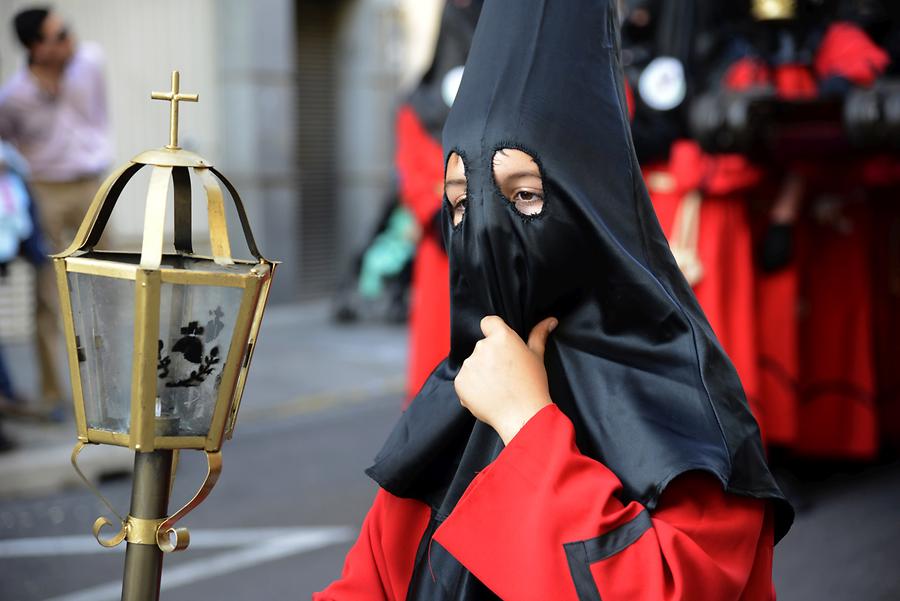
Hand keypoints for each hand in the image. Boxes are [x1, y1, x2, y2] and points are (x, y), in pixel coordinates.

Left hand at [454, 315, 557, 443]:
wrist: (522, 416)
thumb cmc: (533, 386)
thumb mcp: (537, 357)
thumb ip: (539, 335)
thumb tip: (550, 321)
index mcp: (502, 337)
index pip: (488, 322)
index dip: (493, 332)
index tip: (500, 346)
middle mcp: (482, 347)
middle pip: (482, 346)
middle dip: (490, 357)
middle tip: (505, 374)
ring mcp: (469, 365)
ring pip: (473, 364)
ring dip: (481, 372)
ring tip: (497, 387)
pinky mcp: (460, 382)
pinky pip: (464, 380)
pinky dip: (472, 387)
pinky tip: (488, 395)